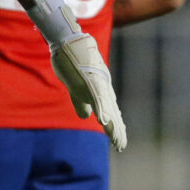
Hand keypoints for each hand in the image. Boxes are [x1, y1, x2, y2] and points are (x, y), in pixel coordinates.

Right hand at [50, 33, 128, 150]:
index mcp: (100, 90)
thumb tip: (86, 117)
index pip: (110, 112)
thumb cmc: (73, 62)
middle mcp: (103, 88)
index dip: (114, 127)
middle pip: (112, 113)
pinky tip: (104, 121)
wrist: (68, 42)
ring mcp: (97, 84)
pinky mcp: (89, 80)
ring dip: (112, 124)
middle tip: (122, 146)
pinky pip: (96, 96)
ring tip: (118, 140)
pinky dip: (101, 109)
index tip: (119, 142)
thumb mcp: (78, 86)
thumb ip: (81, 102)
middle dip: (116, 130)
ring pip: (107, 108)